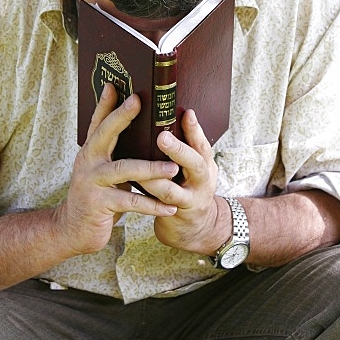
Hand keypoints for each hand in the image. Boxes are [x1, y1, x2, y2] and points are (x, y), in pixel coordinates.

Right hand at [60, 84, 179, 256]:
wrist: (73, 230)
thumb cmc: (97, 196)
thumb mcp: (103, 171)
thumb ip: (116, 154)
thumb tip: (144, 133)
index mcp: (91, 152)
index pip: (98, 122)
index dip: (105, 103)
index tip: (115, 84)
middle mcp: (88, 163)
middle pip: (104, 135)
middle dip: (121, 117)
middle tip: (138, 102)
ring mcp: (91, 183)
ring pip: (123, 170)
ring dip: (151, 169)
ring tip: (173, 168)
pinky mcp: (98, 204)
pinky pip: (129, 202)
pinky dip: (151, 205)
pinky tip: (170, 206)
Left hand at [151, 109, 230, 255]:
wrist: (194, 227)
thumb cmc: (186, 187)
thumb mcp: (191, 167)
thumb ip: (181, 147)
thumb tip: (160, 118)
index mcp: (204, 161)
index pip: (201, 142)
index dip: (195, 129)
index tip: (187, 112)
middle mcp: (203, 178)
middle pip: (195, 162)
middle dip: (179, 149)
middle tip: (162, 136)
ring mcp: (192, 198)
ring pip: (172, 187)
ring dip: (154, 175)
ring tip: (139, 164)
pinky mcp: (178, 214)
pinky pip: (160, 204)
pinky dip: (148, 195)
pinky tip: (135, 184)